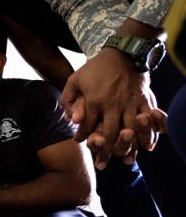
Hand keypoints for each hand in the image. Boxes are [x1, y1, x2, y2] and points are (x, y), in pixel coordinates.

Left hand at [62, 48, 159, 168]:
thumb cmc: (95, 68)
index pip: (88, 126)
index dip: (83, 136)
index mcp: (94, 100)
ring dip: (128, 147)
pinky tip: (147, 146)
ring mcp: (129, 102)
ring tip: (125, 161)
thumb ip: (68, 99)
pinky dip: (149, 134)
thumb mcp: (75, 79)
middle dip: (104, 151)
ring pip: (130, 130)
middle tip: (100, 164)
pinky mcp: (143, 99)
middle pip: (110, 134)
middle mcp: (112, 104)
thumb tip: (71, 119)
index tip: (80, 142)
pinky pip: (148, 120)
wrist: (122, 53)